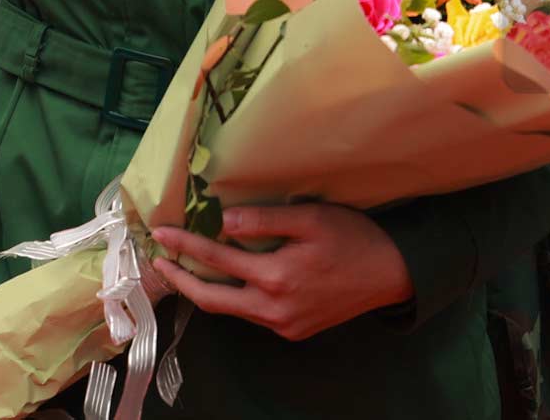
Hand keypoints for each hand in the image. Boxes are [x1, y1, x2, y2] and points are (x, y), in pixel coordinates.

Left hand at [150, 203, 412, 341]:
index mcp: (276, 278)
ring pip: (231, 311)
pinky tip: (224, 283)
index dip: (184, 245)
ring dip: (204, 291)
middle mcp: (275, 309)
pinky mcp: (294, 331)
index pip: (216, 260)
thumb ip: (264, 220)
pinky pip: (253, 316)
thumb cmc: (352, 238)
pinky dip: (232, 299)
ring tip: (182, 270)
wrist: (392, 274)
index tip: (161, 232)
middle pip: (212, 300)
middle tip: (157, 262)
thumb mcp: (309, 218)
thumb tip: (222, 221)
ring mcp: (284, 325)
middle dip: (181, 281)